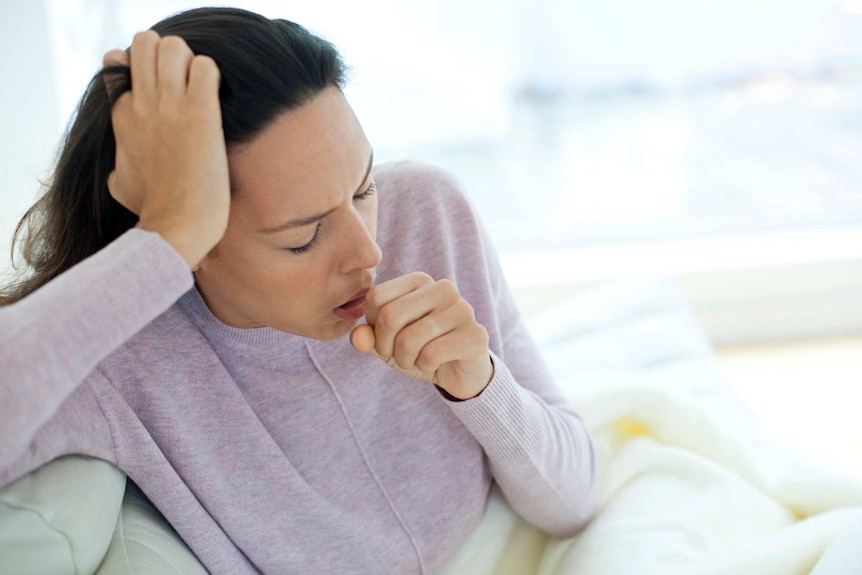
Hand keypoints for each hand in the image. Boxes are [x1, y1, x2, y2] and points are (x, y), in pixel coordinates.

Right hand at [103, 31, 229, 268]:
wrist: (176, 227)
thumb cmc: (154, 212)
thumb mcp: (121, 185)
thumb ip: (117, 167)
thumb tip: (116, 172)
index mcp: (121, 117)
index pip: (118, 63)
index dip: (142, 69)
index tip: (161, 89)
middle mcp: (141, 105)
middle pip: (145, 43)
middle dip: (167, 53)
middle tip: (186, 81)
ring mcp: (169, 107)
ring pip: (173, 47)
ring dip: (190, 60)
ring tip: (201, 88)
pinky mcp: (200, 114)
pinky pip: (205, 67)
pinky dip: (212, 74)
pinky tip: (215, 98)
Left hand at [350, 272, 493, 399]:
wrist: (459, 371)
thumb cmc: (420, 350)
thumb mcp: (387, 344)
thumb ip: (368, 337)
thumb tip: (357, 337)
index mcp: (420, 281)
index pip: (376, 297)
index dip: (373, 326)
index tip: (387, 339)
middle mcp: (443, 288)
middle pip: (390, 316)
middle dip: (387, 347)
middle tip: (400, 356)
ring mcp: (463, 309)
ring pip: (409, 339)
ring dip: (406, 360)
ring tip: (418, 360)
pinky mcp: (475, 334)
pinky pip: (431, 354)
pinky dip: (425, 366)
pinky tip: (437, 363)